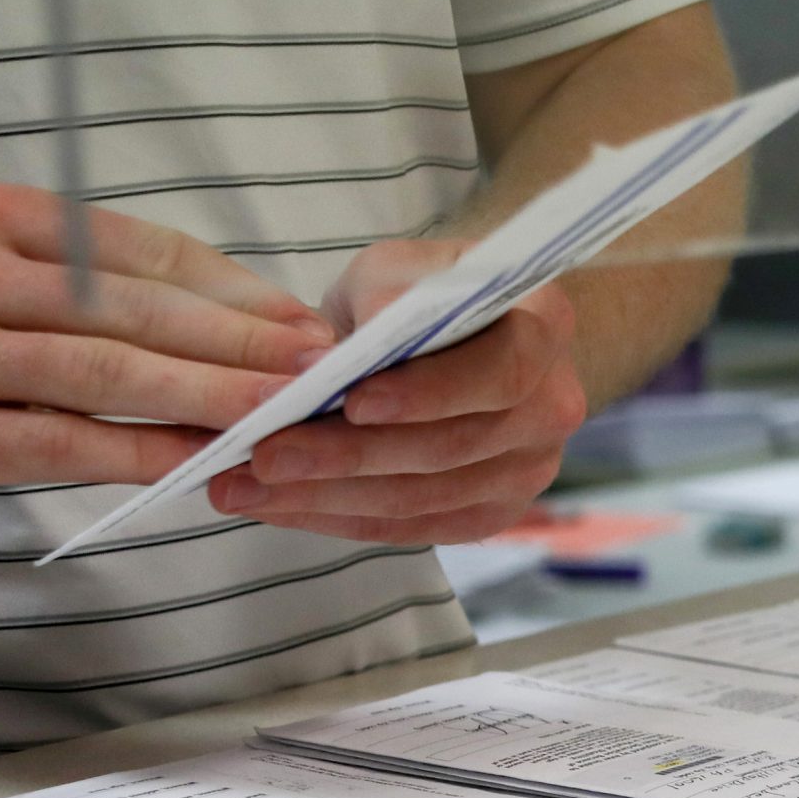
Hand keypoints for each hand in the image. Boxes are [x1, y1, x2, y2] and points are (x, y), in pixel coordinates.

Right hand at [0, 182, 332, 538]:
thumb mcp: (8, 288)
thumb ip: (107, 298)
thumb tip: (250, 326)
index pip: (142, 251)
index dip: (235, 290)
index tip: (305, 324)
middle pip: (132, 308)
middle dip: (239, 340)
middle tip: (316, 369)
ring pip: (103, 372)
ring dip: (204, 394)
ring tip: (277, 414)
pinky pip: (62, 441)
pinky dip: (140, 452)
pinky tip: (199, 463)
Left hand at [207, 239, 586, 544]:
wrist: (447, 338)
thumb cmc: (417, 294)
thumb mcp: (396, 268)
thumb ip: (387, 291)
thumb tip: (377, 329)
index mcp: (544, 328)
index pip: (499, 372)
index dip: (428, 393)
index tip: (351, 401)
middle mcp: (553, 406)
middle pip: (453, 448)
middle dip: (350, 456)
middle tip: (265, 454)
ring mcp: (528, 470)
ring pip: (424, 499)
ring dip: (327, 496)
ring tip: (245, 486)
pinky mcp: (491, 514)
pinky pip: (412, 529)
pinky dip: (339, 519)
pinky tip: (279, 506)